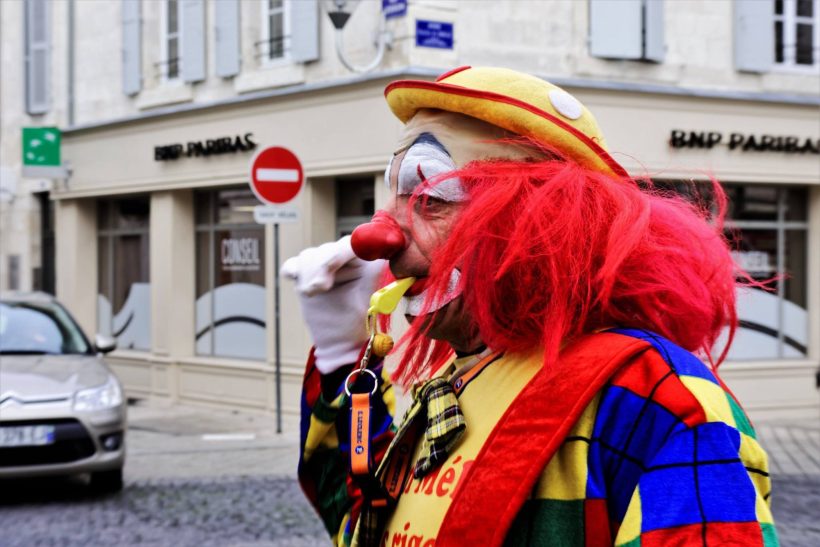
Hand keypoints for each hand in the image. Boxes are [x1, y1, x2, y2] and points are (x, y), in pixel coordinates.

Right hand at [282, 236, 385, 373]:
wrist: (341, 340)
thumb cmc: (361, 320)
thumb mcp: (371, 294)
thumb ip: (372, 270)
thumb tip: (380, 246)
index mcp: (366, 260)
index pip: (352, 244)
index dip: (339, 252)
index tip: (331, 266)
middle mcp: (345, 258)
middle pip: (328, 248)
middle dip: (321, 266)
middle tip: (320, 288)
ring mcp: (323, 265)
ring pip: (310, 255)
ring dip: (308, 273)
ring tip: (313, 294)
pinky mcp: (304, 275)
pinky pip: (294, 263)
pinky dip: (293, 269)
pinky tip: (293, 278)